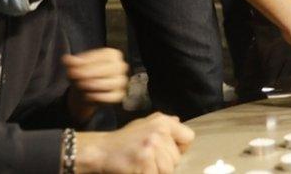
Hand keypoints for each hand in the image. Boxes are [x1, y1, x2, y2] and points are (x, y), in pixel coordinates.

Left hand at [64, 48, 128, 122]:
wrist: (84, 91)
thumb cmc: (82, 74)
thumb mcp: (74, 66)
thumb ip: (72, 62)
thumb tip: (67, 59)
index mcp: (112, 54)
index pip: (101, 56)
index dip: (86, 63)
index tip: (73, 69)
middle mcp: (120, 66)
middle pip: (108, 69)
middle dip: (91, 74)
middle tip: (77, 78)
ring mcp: (121, 81)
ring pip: (111, 83)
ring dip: (94, 85)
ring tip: (82, 86)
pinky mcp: (119, 94)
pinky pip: (111, 97)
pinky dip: (99, 97)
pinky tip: (88, 95)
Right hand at [75, 112, 194, 173]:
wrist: (101, 150)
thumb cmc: (123, 140)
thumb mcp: (143, 124)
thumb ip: (163, 123)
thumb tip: (178, 121)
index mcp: (162, 122)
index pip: (188, 137)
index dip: (180, 148)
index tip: (167, 152)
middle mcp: (159, 131)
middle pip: (177, 158)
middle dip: (165, 164)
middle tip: (148, 160)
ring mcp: (151, 146)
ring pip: (169, 169)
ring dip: (157, 172)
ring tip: (144, 165)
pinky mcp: (143, 160)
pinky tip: (137, 169)